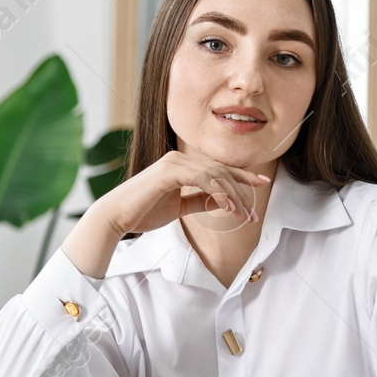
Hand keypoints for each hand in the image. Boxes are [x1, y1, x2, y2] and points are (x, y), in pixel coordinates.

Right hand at [83, 148, 271, 238]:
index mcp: (181, 164)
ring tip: (245, 215)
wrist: (116, 217)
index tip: (260, 185)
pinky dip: (218, 193)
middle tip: (258, 206)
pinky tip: (230, 207)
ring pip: (215, 175)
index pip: (217, 168)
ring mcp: (174, 163)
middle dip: (243, 187)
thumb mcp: (179, 207)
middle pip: (220, 170)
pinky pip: (202, 180)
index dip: (241, 177)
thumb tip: (226, 201)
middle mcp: (179, 158)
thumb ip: (201, 201)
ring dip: (233, 196)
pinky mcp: (169, 172)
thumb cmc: (143, 213)